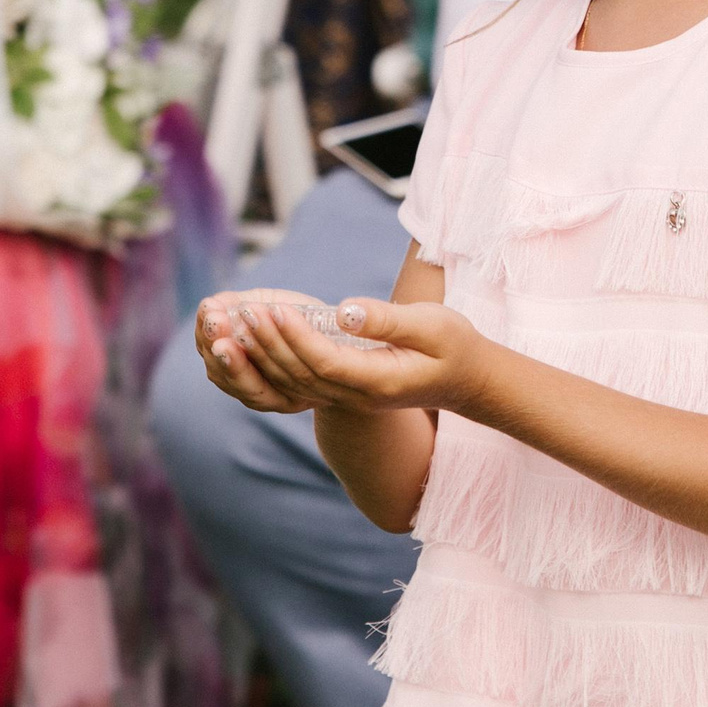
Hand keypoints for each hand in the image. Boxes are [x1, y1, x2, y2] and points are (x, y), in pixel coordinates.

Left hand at [206, 296, 485, 415]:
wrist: (468, 381)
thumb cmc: (456, 347)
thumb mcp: (433, 326)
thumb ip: (388, 320)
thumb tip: (345, 311)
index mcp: (379, 382)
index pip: (325, 362)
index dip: (295, 337)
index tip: (274, 308)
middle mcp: (359, 397)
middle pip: (301, 375)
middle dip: (269, 343)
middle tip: (242, 311)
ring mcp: (350, 398)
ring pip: (295, 383)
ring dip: (264, 354)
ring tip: (239, 322)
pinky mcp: (345, 391)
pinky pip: (300, 382)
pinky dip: (273, 363)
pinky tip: (255, 340)